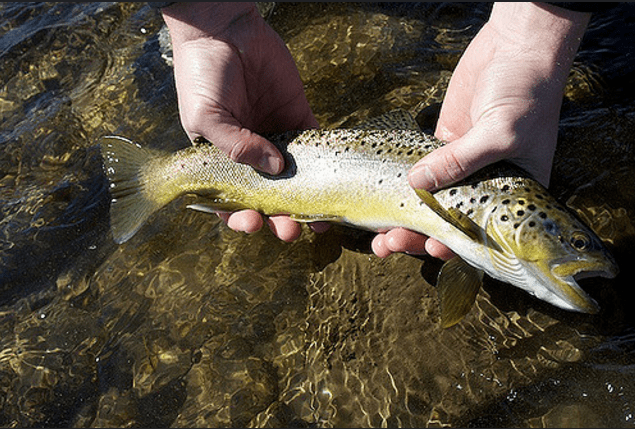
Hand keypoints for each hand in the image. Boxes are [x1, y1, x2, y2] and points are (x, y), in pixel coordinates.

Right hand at [161, 2, 319, 240]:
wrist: (224, 28)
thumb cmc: (202, 74)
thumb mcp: (206, 116)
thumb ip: (236, 147)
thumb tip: (275, 169)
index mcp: (221, 160)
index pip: (232, 199)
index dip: (241, 216)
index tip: (251, 222)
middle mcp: (250, 154)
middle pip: (268, 197)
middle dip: (278, 219)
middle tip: (288, 229)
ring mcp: (276, 138)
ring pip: (295, 181)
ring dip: (305, 205)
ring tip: (315, 223)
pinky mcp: (299, 119)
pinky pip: (316, 148)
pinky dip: (325, 169)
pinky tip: (331, 187)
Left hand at [371, 2, 590, 259]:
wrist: (517, 48)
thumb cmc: (526, 94)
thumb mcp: (499, 132)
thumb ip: (458, 161)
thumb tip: (415, 183)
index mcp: (512, 195)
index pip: (480, 232)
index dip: (454, 246)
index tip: (428, 250)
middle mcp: (485, 187)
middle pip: (447, 223)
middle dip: (417, 237)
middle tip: (389, 243)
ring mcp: (461, 167)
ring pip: (428, 203)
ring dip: (403, 219)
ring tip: (378, 235)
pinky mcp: (441, 146)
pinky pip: (418, 173)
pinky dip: (400, 187)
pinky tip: (378, 199)